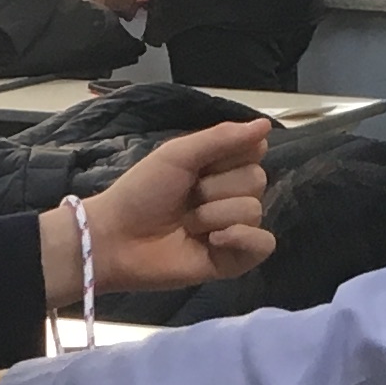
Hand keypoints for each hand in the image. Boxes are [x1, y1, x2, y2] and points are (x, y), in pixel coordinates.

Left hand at [63, 121, 273, 299]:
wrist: (117, 236)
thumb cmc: (142, 192)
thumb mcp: (179, 154)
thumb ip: (222, 138)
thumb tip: (267, 124)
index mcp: (222, 167)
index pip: (255, 150)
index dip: (229, 155)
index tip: (201, 164)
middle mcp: (233, 196)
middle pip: (256, 180)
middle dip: (216, 188)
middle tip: (186, 198)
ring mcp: (236, 229)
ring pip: (254, 210)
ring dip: (213, 215)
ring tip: (186, 225)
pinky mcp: (234, 260)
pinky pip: (264, 244)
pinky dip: (242, 238)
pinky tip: (214, 241)